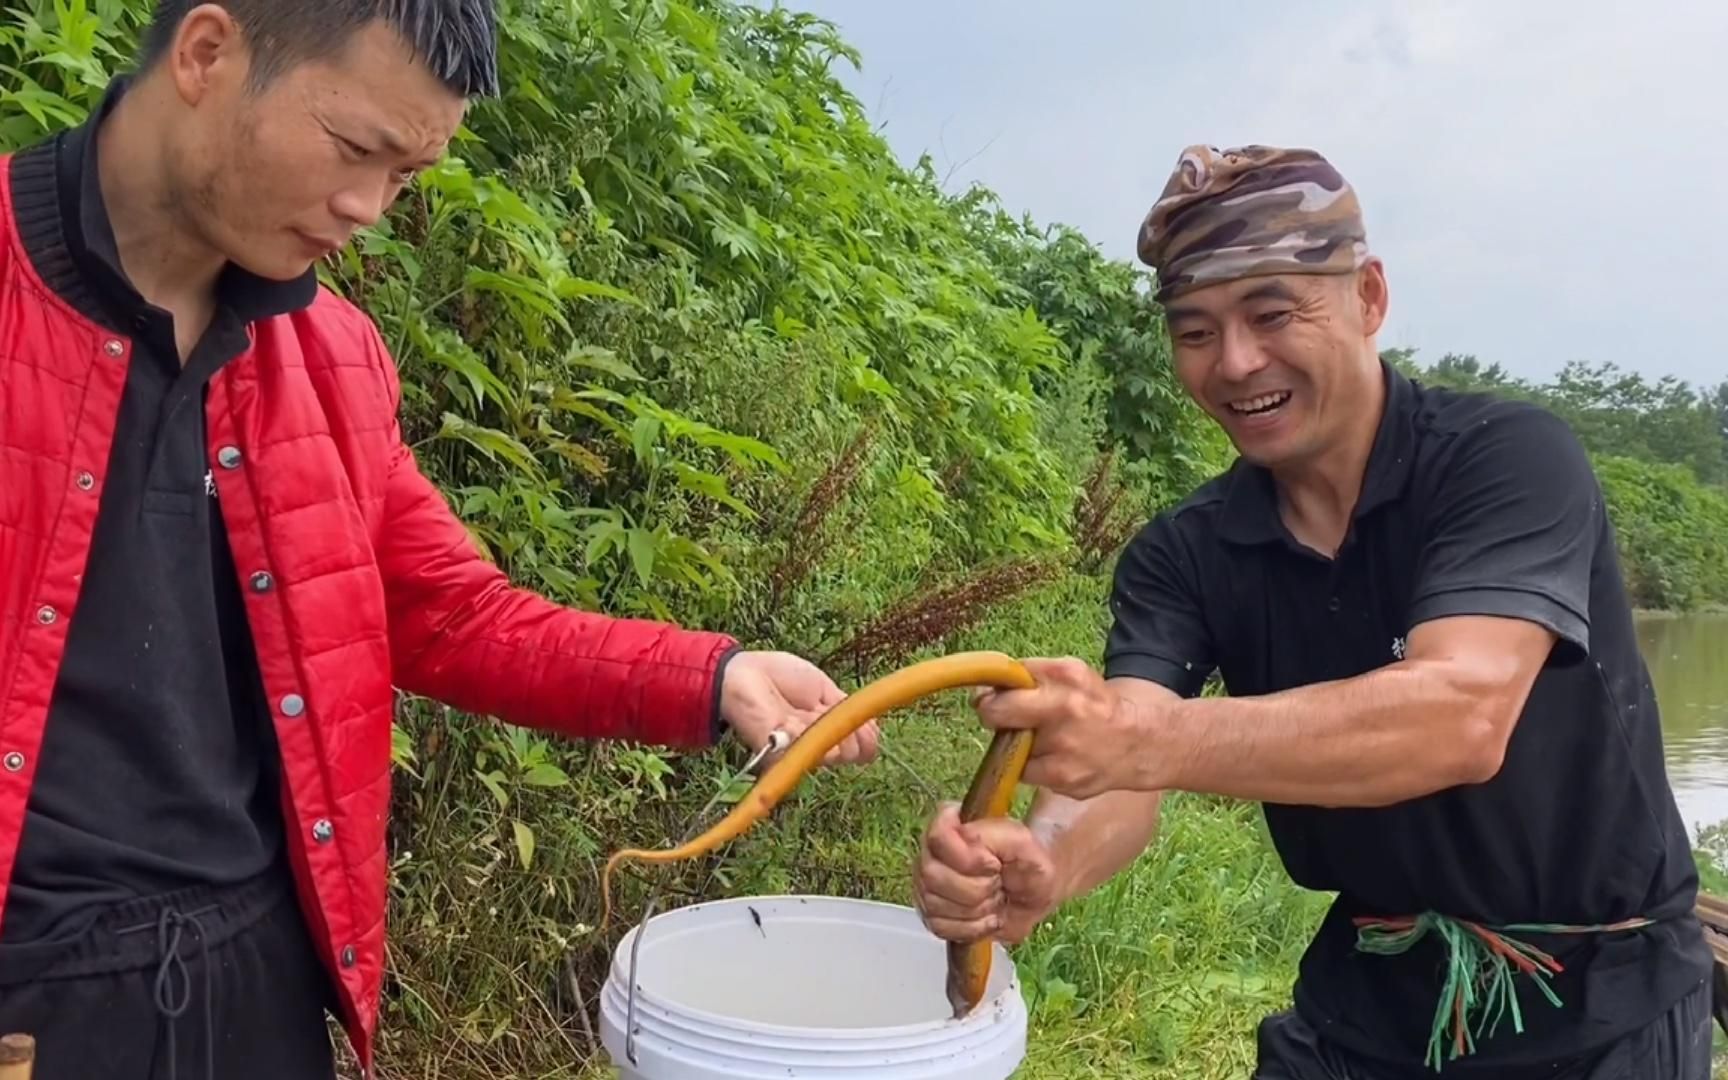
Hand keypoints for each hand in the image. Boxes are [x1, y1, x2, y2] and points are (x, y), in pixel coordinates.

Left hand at [719, 650, 879, 766]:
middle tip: (832, 709)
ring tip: (814, 711)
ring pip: (836, 754)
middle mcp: (818, 744)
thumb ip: (846, 708)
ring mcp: (801, 751)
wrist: (744, 674)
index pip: (862, 745)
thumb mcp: (824, 688)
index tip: (865, 717)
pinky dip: (810, 732)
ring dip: (834, 731)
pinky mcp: (780, 755)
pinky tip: (798, 719)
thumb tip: (873, 729)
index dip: (868, 734)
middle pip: (853, 753)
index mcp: (830, 727)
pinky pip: (809, 751)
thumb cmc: (780, 677)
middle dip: (854, 731)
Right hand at [912, 802, 1059, 944]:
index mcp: (949, 825)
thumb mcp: (1022, 842)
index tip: (994, 864)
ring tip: (993, 899)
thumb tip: (966, 841)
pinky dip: (971, 928)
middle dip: (976, 887)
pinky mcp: (931, 914)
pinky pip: (939, 927)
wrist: (1035, 892)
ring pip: (935, 904)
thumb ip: (993, 834)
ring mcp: (926, 885)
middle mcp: (931, 853)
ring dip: (976, 909)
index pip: (937, 838)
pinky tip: (986, 917)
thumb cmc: (1028, 862)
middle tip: (997, 883)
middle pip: (933, 876)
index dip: (969, 858)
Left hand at [971, 658, 1156, 798]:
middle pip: (997, 713)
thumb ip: (1029, 674)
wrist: (1139, 743)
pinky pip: (1028, 774)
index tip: (992, 696)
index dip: (993, 691)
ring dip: (1018, 745)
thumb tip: (984, 691)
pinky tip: (1057, 759)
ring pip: (1010, 748)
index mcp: (1067, 680)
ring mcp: (1065, 752)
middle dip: (993, 714)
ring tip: (1045, 740)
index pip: (1006, 681)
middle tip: (1003, 717)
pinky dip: (1035, 767)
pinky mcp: (1065, 782)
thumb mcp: (1070, 674)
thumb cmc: (1096, 706)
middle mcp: (1067, 713)